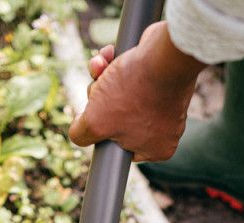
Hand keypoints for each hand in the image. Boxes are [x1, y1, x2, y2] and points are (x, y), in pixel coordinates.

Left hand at [69, 22, 204, 161]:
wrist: (163, 52)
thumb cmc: (133, 92)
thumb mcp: (96, 123)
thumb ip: (83, 135)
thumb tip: (79, 133)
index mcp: (156, 149)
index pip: (119, 147)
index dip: (103, 130)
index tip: (97, 116)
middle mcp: (164, 129)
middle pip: (116, 117)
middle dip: (101, 97)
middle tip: (99, 88)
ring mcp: (164, 102)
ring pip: (121, 93)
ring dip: (103, 76)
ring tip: (101, 65)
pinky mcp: (162, 77)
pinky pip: (133, 75)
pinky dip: (117, 64)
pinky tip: (109, 54)